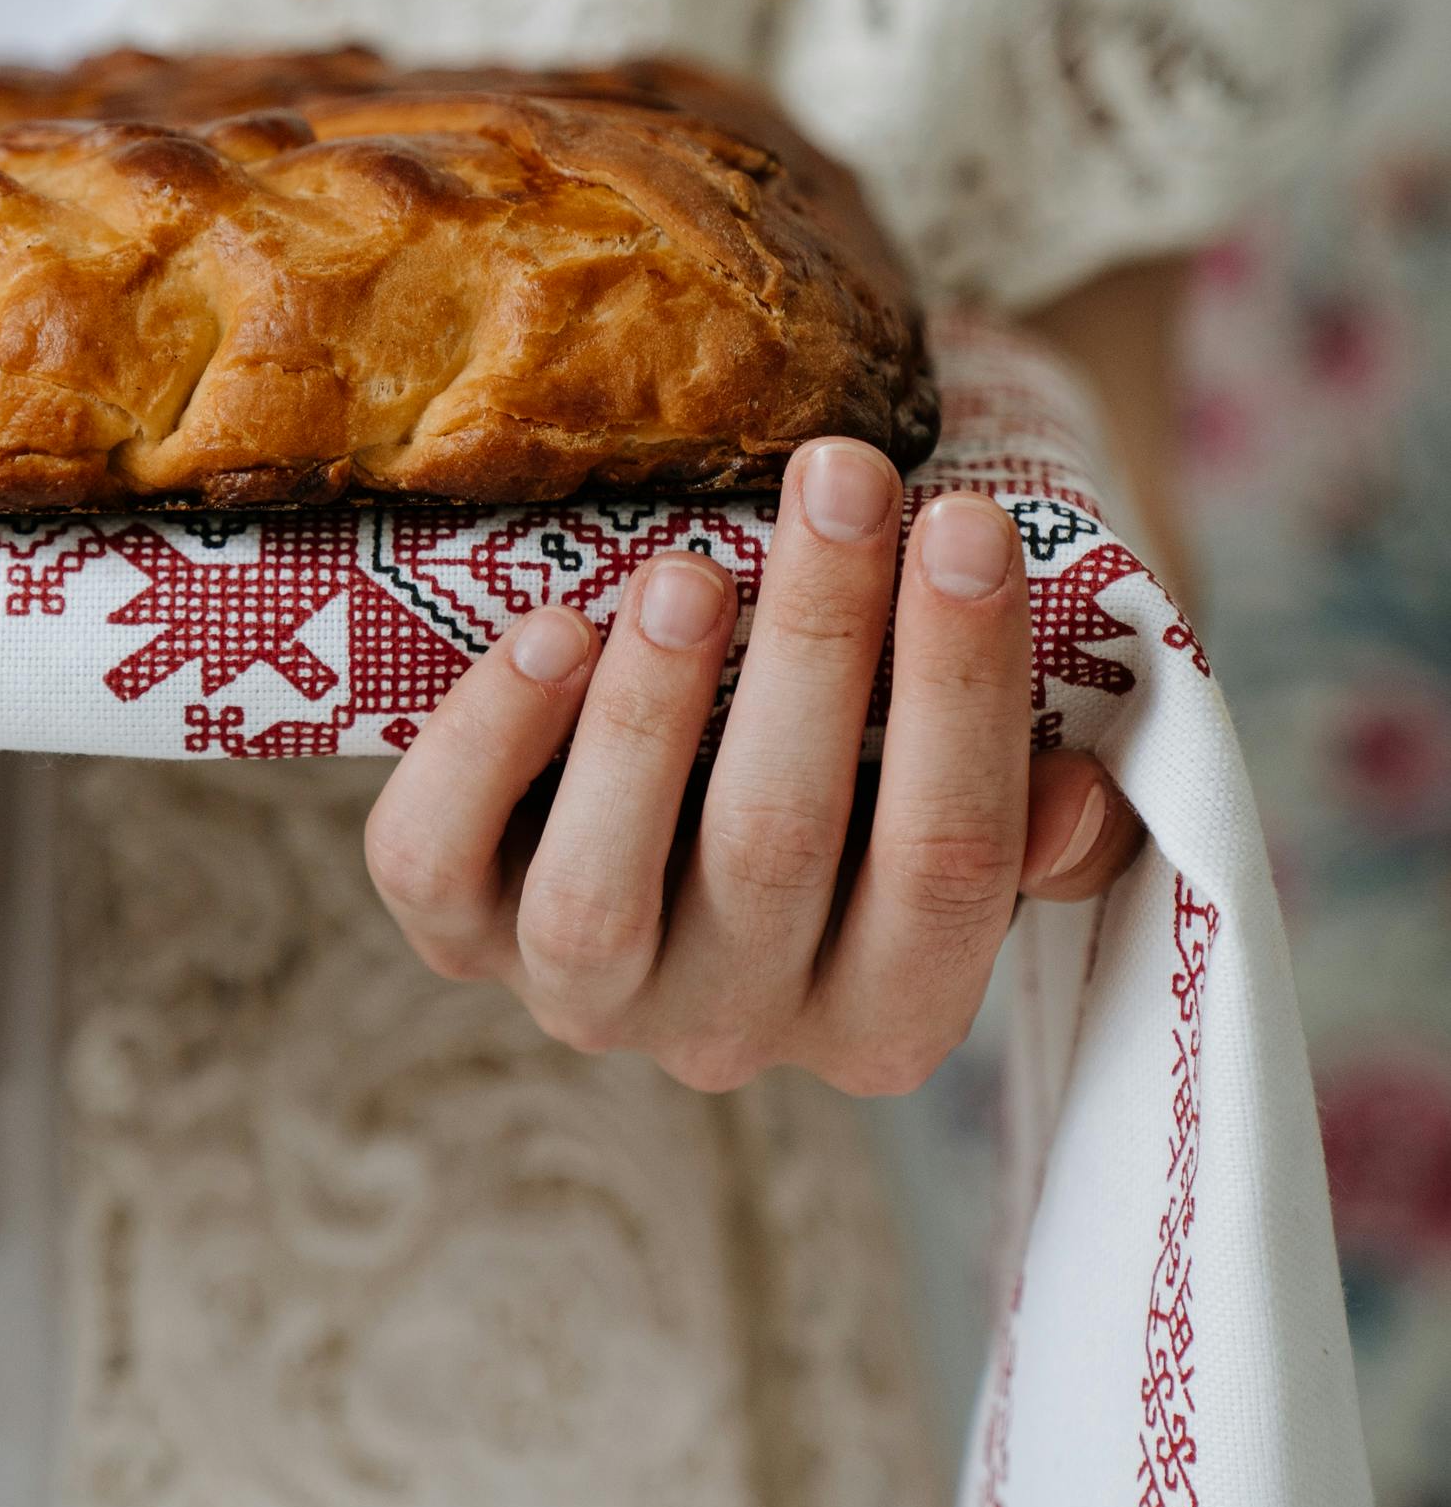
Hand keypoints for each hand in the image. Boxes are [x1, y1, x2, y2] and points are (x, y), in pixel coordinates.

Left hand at [364, 439, 1142, 1096]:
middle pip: (777, 846)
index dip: (961, 692)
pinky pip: (437, 865)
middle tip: (840, 475)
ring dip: (647, 719)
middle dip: (817, 645)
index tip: (966, 522)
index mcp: (890, 1012)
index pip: (950, 868)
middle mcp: (735, 1030)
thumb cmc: (866, 763)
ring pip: (598, 896)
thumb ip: (1053, 816)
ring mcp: (584, 993)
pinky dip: (483, 747)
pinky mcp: (456, 930)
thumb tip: (1069, 801)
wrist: (694, 770)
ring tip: (688, 572)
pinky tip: (549, 630)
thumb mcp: (985, 789)